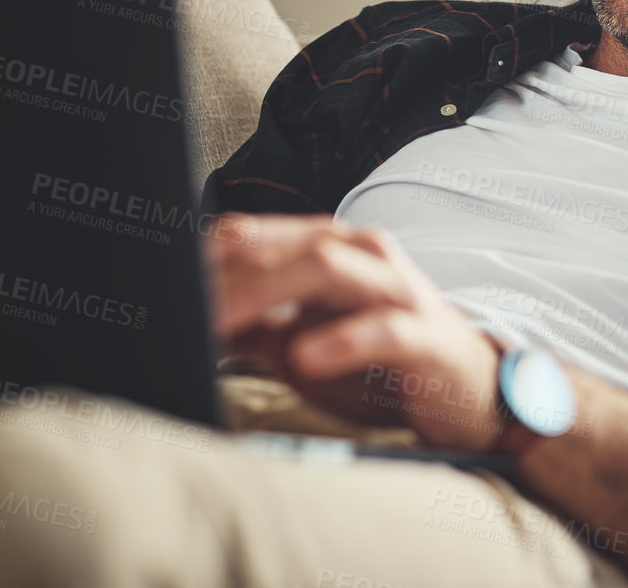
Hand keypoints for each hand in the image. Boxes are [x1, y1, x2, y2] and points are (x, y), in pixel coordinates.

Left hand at [204, 212, 506, 450]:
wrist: (471, 391)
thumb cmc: (382, 366)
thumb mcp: (303, 346)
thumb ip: (254, 327)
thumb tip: (192, 320)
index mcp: (332, 248)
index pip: (257, 235)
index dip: (204, 257)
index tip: (157, 284)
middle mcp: (365, 255)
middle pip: (284, 246)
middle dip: (227, 276)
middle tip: (179, 307)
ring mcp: (398, 289)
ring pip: (329, 269)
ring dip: (267, 293)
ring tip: (220, 322)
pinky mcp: (426, 334)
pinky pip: (383, 327)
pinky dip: (341, 339)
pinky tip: (304, 357)